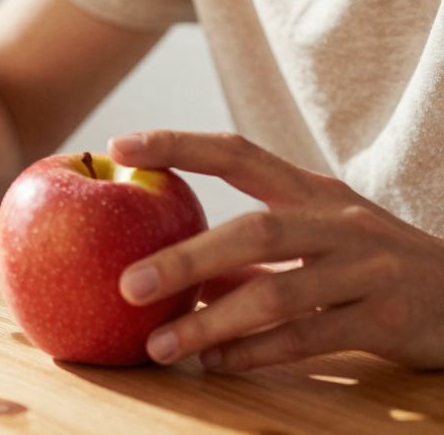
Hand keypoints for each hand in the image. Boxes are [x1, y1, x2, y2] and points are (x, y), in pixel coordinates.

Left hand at [109, 130, 443, 371]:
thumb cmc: (372, 265)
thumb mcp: (316, 242)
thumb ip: (251, 257)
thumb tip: (177, 277)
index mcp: (312, 191)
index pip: (238, 153)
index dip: (179, 145)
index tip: (120, 147)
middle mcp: (339, 221)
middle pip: (253, 230)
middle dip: (185, 258)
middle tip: (126, 283)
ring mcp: (366, 270)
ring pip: (278, 292)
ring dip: (211, 321)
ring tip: (159, 343)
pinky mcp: (385, 320)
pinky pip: (309, 336)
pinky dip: (256, 351)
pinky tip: (214, 361)